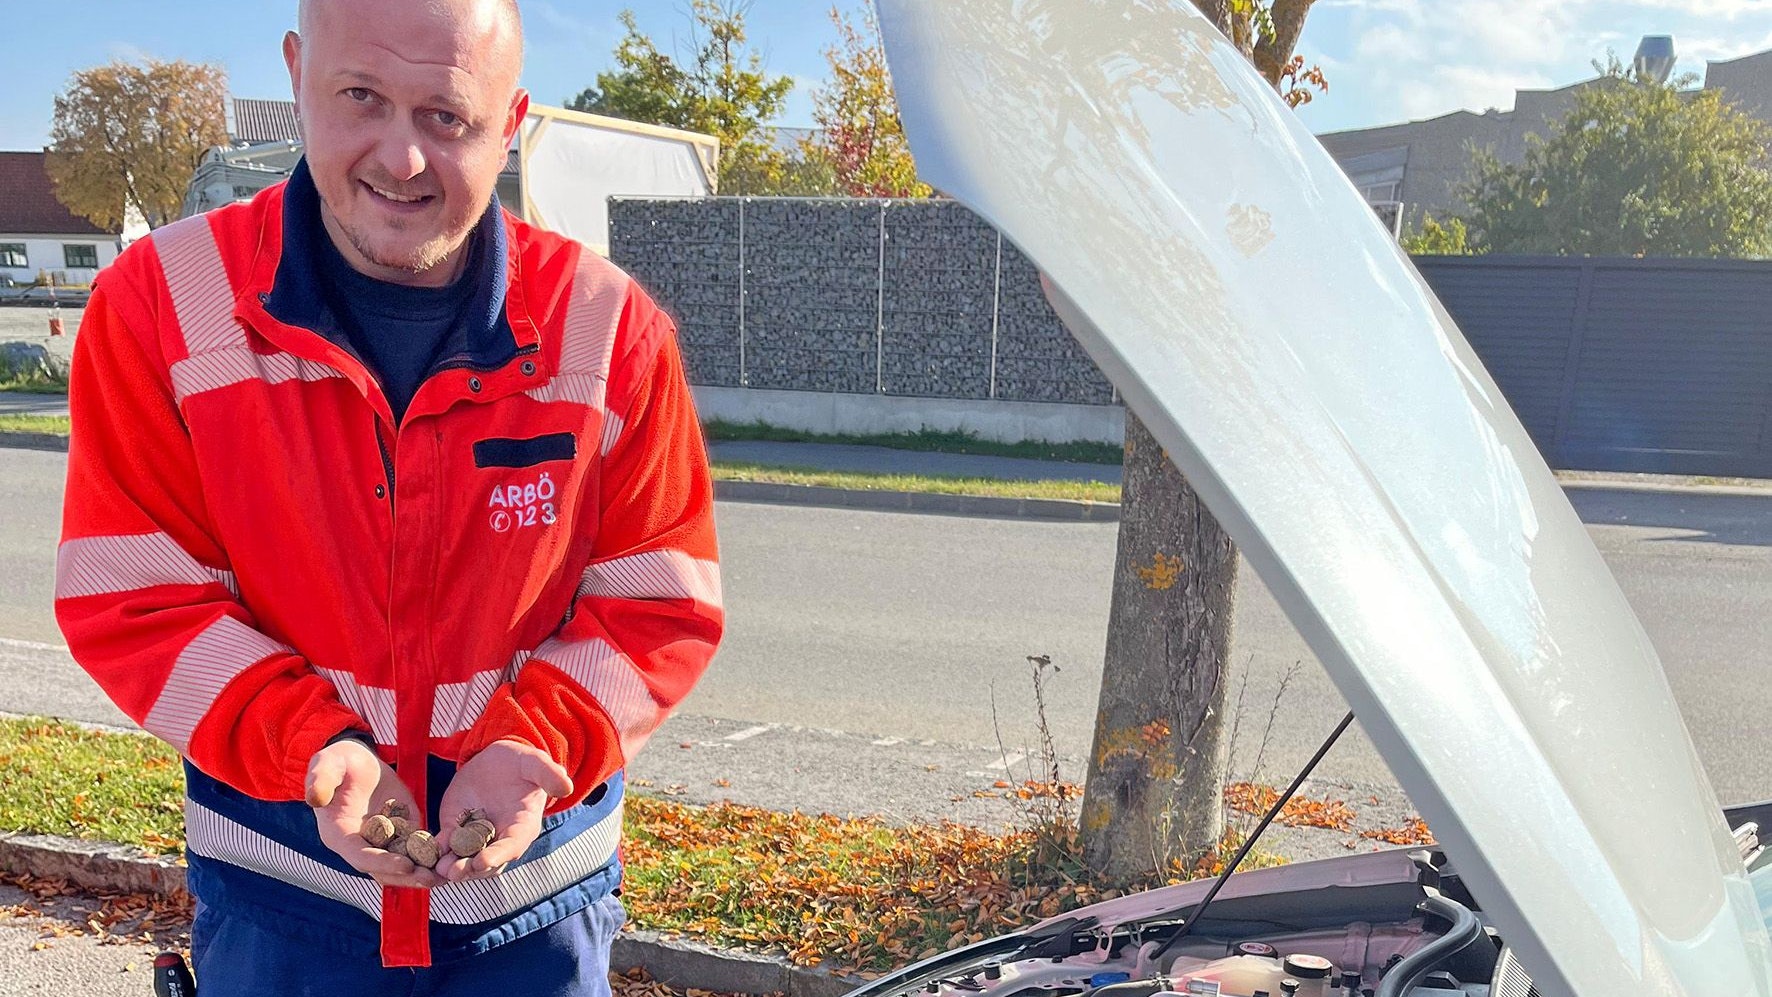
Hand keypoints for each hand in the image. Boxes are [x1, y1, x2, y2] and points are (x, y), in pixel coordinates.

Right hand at [305, 738, 438, 888]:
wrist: (356, 760)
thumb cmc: (337, 762)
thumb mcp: (326, 764)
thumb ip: (320, 780)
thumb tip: (315, 797)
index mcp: (339, 835)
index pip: (360, 856)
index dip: (381, 863)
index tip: (404, 865)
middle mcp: (360, 844)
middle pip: (382, 869)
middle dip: (406, 876)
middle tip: (431, 879)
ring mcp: (381, 840)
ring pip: (400, 865)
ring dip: (420, 873)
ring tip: (444, 877)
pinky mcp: (400, 830)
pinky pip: (414, 848)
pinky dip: (430, 856)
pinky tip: (449, 860)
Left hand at [433, 739, 571, 882]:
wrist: (496, 759)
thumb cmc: (521, 762)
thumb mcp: (535, 763)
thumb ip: (548, 774)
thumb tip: (566, 787)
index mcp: (522, 826)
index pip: (512, 846)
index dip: (498, 855)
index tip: (483, 861)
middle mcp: (499, 838)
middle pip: (486, 862)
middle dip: (470, 869)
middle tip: (455, 871)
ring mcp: (475, 836)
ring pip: (464, 860)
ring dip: (451, 868)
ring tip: (438, 869)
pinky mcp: (455, 828)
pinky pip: (444, 845)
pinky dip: (435, 851)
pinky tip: (424, 852)